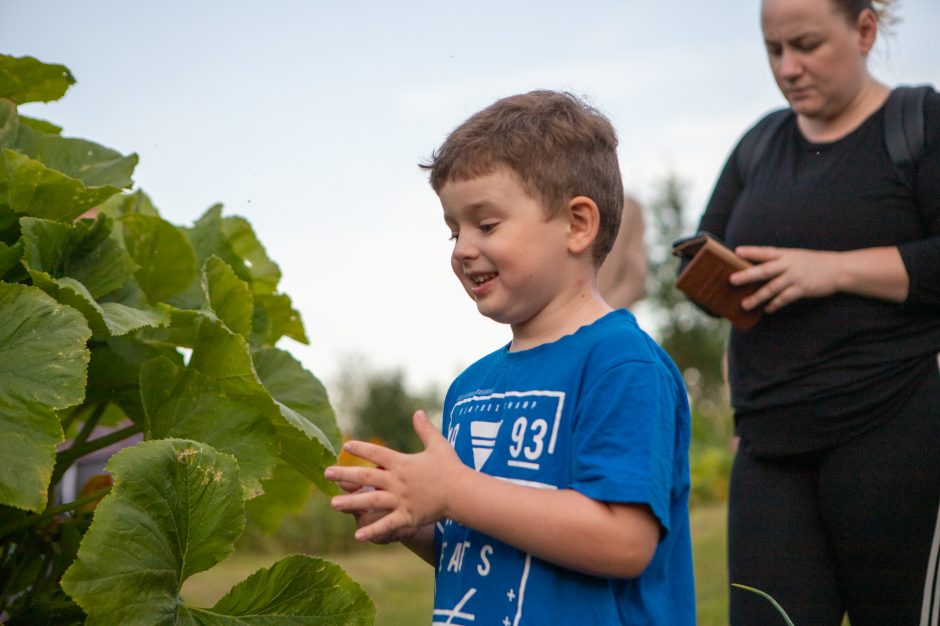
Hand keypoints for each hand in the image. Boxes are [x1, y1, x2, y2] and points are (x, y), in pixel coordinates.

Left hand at [324, 410, 464, 541]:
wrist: (462, 492)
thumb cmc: (450, 467)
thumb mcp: (437, 444)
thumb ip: (425, 429)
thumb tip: (418, 412)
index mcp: (402, 463)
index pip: (377, 454)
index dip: (361, 449)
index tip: (346, 446)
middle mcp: (398, 481)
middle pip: (367, 477)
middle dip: (345, 475)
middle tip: (327, 474)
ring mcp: (401, 499)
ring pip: (371, 501)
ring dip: (351, 502)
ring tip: (333, 503)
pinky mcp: (408, 516)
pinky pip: (387, 524)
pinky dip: (373, 530)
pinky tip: (357, 535)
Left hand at [731, 246, 843, 312]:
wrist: (839, 269)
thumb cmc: (814, 262)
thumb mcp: (796, 256)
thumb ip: (779, 260)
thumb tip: (758, 268)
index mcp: (786, 254)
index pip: (765, 252)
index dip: (751, 251)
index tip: (736, 251)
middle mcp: (789, 264)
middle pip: (765, 270)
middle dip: (747, 275)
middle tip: (732, 280)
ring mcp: (796, 277)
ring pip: (772, 288)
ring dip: (757, 297)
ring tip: (745, 304)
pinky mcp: (803, 289)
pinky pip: (785, 298)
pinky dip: (775, 304)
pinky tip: (766, 309)